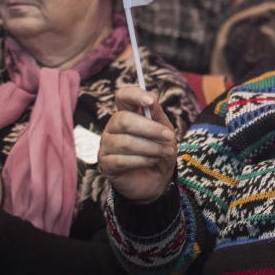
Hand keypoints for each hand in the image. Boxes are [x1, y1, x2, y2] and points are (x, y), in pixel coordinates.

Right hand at [98, 85, 181, 201]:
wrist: (158, 179)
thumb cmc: (159, 151)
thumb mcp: (165, 130)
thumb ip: (157, 114)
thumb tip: (153, 95)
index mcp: (126, 114)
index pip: (122, 96)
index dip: (135, 96)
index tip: (151, 101)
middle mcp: (112, 127)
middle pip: (123, 120)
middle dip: (150, 129)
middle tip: (169, 137)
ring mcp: (106, 145)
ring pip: (125, 142)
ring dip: (150, 147)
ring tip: (164, 152)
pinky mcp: (106, 164)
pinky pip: (121, 160)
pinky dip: (141, 160)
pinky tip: (151, 161)